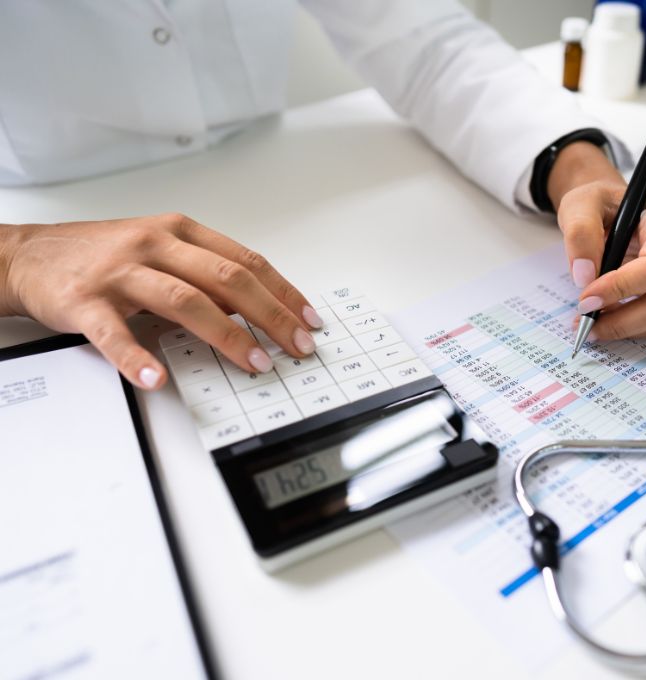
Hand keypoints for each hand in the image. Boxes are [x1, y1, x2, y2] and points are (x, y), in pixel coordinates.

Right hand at [0, 214, 322, 389]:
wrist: (30, 255)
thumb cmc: (104, 254)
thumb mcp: (163, 251)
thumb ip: (206, 275)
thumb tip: (258, 309)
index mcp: (180, 232)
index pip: (246, 261)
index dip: (283, 292)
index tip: (310, 320)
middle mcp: (154, 246)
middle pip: (226, 279)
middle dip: (271, 315)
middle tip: (297, 346)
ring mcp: (120, 273)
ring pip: (184, 301)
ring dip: (226, 336)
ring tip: (255, 363)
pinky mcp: (84, 302)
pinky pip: (114, 333)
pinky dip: (136, 357)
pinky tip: (156, 377)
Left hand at [548, 142, 645, 340]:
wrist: (612, 211)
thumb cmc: (603, 205)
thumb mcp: (581, 205)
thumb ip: (580, 233)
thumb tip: (585, 276)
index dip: (621, 288)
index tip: (587, 299)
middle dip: (623, 319)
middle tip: (585, 321)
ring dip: (626, 328)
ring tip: (590, 323)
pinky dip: (633, 329)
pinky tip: (607, 320)